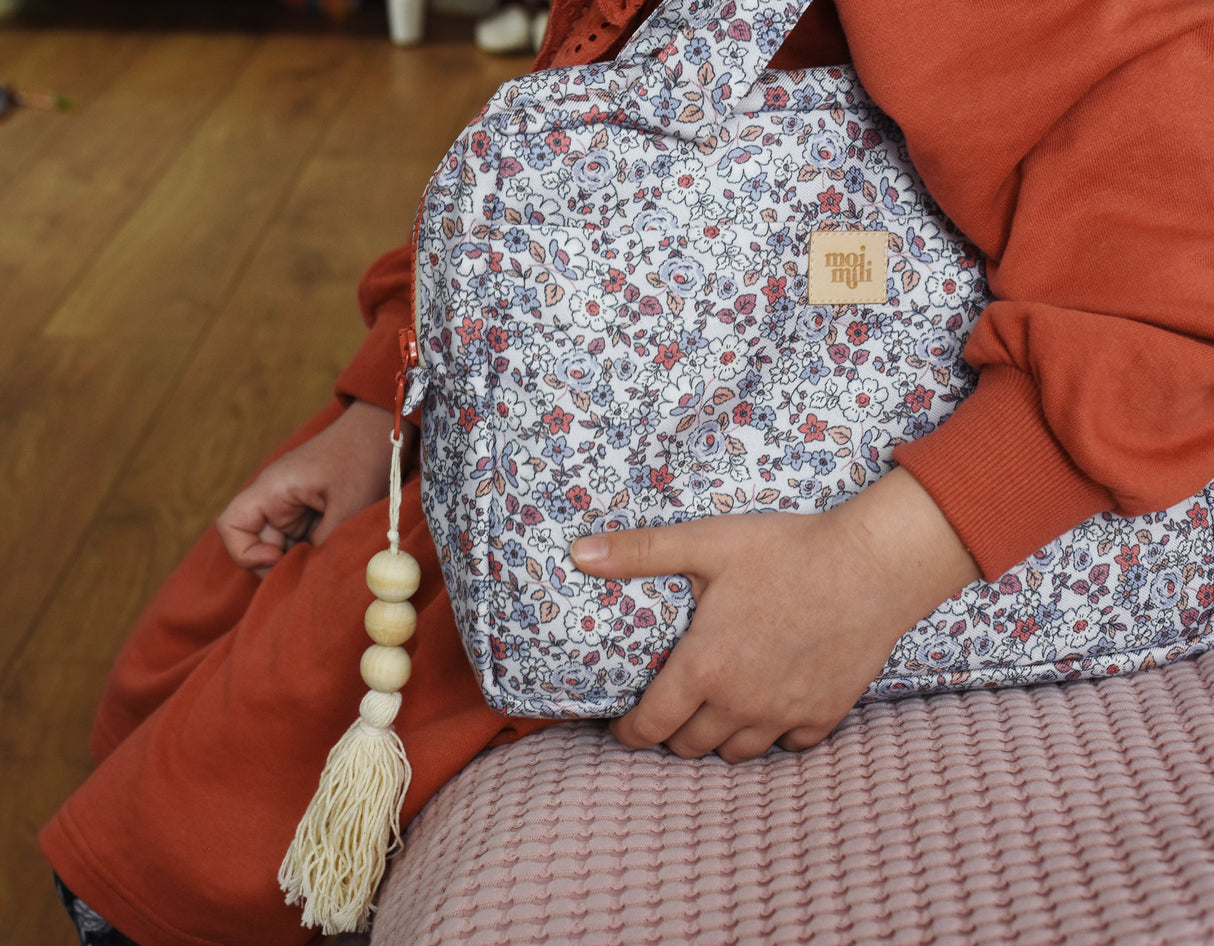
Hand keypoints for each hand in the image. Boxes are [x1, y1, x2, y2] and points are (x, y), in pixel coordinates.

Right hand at [216, 400, 413, 575]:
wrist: (385, 429)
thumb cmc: (364, 458)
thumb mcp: (349, 505)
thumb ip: (324, 542)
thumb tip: (310, 572)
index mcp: (273, 489)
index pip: (231, 526)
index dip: (246, 553)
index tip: (279, 558)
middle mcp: (276, 498)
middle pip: (258, 544)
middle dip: (280, 565)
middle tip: (312, 573)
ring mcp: (293, 505)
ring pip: (282, 546)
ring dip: (301, 559)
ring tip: (329, 562)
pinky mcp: (311, 510)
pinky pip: (302, 539)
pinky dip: (315, 551)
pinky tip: (336, 552)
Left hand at [571, 467, 978, 762]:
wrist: (872, 566)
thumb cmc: (787, 551)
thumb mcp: (708, 542)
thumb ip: (640, 552)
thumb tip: (578, 553)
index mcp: (704, 669)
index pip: (650, 727)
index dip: (629, 732)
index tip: (624, 727)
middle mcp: (740, 703)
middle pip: (689, 746)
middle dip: (671, 733)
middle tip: (669, 708)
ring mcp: (784, 714)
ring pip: (736, 752)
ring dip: (717, 737)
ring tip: (713, 711)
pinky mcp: (824, 715)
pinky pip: (787, 745)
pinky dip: (772, 734)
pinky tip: (768, 707)